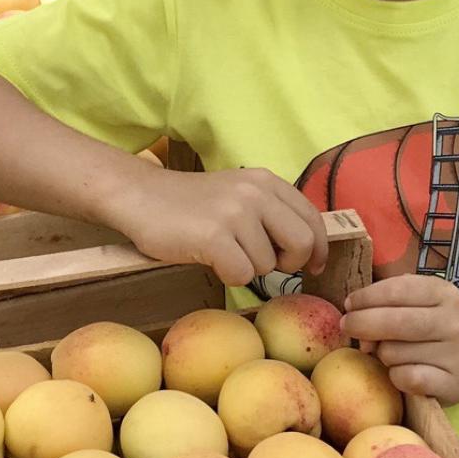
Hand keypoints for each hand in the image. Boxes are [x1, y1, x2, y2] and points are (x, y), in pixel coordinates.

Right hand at [117, 166, 327, 287]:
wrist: (140, 196)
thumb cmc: (190, 204)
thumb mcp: (237, 194)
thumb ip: (270, 212)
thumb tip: (308, 248)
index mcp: (266, 182)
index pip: (313, 219)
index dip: (319, 248)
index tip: (314, 266)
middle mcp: (255, 193)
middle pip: (302, 244)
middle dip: (289, 264)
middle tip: (264, 265)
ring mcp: (234, 213)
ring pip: (268, 265)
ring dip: (248, 268)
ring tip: (222, 252)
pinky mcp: (213, 236)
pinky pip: (241, 276)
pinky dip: (228, 276)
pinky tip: (210, 260)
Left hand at [341, 276, 458, 405]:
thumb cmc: (428, 330)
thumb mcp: (416, 304)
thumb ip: (386, 304)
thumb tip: (355, 321)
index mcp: (444, 293)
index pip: (397, 290)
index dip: (366, 296)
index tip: (349, 304)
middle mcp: (455, 321)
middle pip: (395, 321)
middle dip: (362, 323)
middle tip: (347, 326)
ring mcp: (458, 354)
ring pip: (394, 352)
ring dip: (382, 355)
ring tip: (392, 355)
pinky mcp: (454, 383)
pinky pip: (407, 378)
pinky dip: (395, 376)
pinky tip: (401, 373)